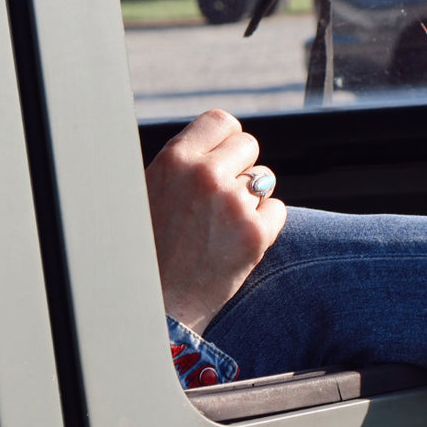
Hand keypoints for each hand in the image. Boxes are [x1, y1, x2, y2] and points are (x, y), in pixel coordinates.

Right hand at [144, 109, 286, 333]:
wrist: (156, 305)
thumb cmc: (149, 249)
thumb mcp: (151, 192)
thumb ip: (183, 165)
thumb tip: (218, 142)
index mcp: (175, 160)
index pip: (221, 121)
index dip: (225, 141)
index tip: (222, 159)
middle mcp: (205, 175)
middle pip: (249, 146)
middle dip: (241, 168)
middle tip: (221, 199)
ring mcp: (233, 204)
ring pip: (264, 181)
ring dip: (251, 199)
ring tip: (220, 227)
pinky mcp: (256, 234)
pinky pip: (277, 210)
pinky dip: (264, 225)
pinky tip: (235, 243)